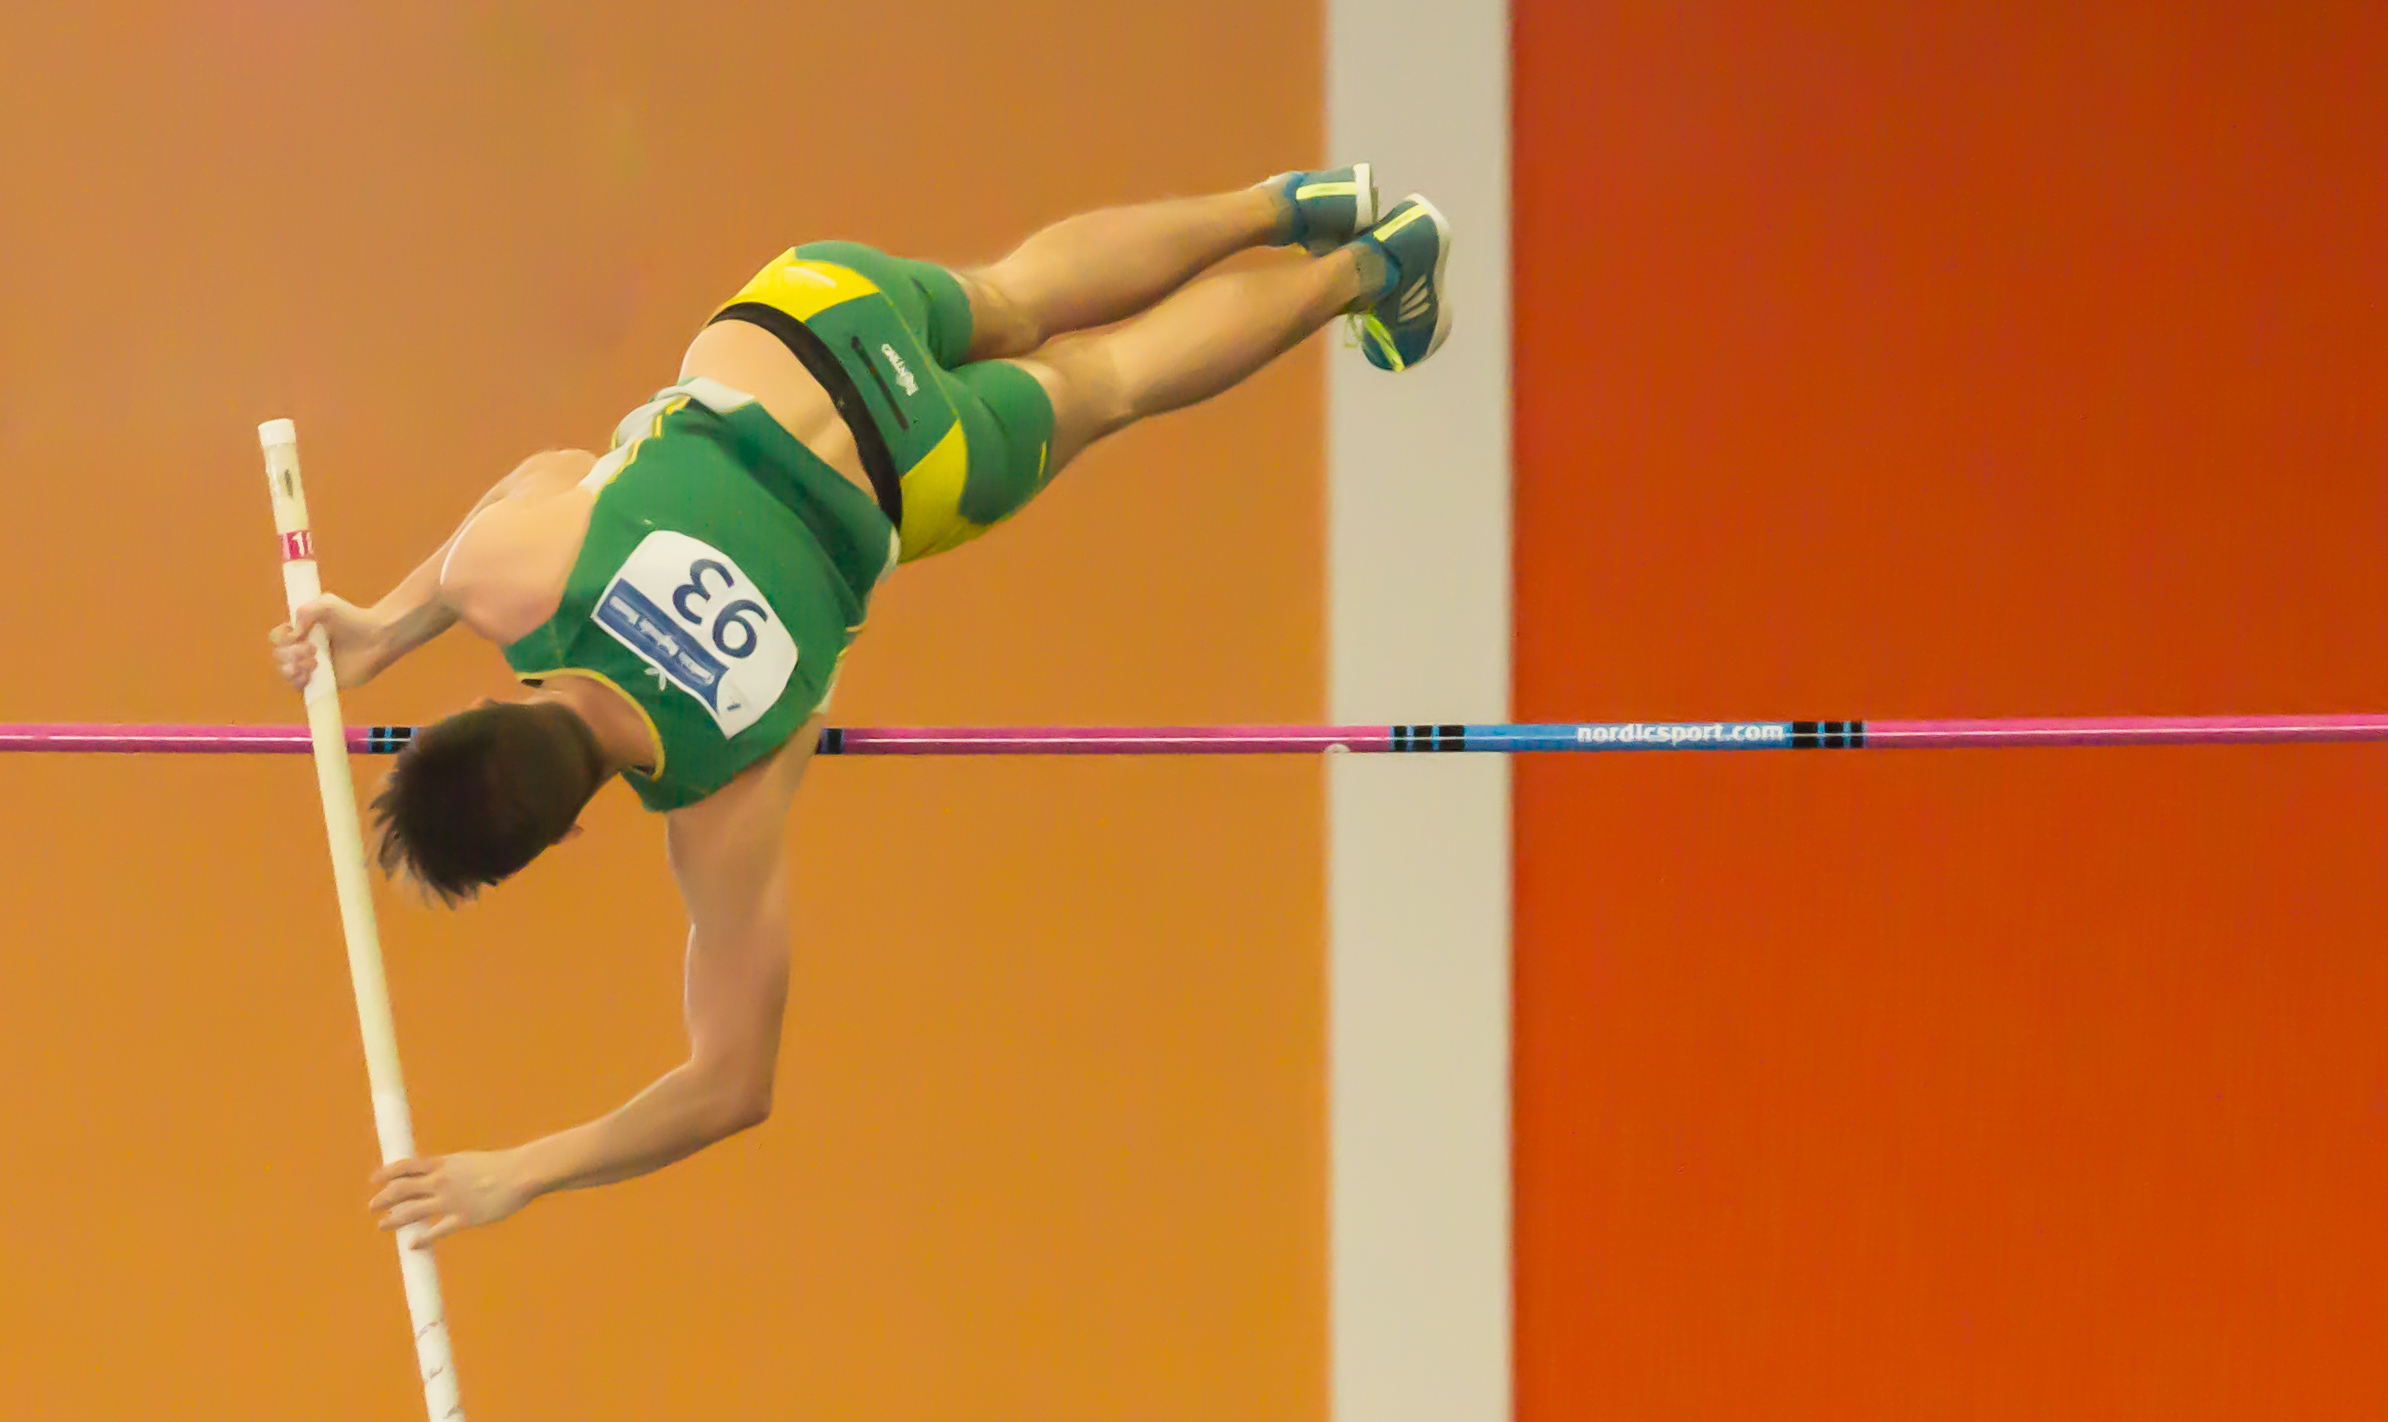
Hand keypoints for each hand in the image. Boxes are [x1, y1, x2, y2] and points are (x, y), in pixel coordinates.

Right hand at [268, 595, 388, 692]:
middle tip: (313, 649)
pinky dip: (299, 682)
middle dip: (291, 653)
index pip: (277, 638)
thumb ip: (304, 611)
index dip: (283, 638)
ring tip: (314, 662)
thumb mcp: (326, 604)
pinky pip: (299, 688)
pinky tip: (311, 674)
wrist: (376, 637)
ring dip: (293, 668)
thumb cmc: (353, 618)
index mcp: (301, 632)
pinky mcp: (323, 682)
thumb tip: (294, 634)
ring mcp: (312, 667)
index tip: (300, 635)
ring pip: (286, 672)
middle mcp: (303, 650)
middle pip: (279, 656)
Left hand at [369, 1151, 533, 1246]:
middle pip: (400, 1190)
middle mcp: (439, 1182)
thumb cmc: (499, 1166)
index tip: (374, 1179)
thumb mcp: (467, 1161)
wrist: (519, 1174)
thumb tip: (436, 1175)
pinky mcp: (461, 1218)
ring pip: (410, 1211)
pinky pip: (435, 1232)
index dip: (385, 1173)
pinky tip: (412, 1244)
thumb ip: (449, 1169)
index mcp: (442, 1164)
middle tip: (372, 1206)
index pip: (404, 1166)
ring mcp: (449, 1201)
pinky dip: (421, 1239)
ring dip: (392, 1219)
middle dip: (382, 1199)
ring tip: (382, 1225)